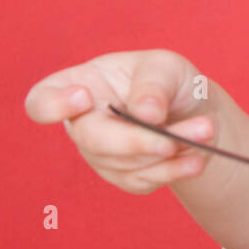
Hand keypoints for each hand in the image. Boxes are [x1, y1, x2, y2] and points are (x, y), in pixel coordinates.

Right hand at [25, 49, 216, 193]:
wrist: (196, 113)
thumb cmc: (170, 81)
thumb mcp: (167, 67)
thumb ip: (154, 85)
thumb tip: (145, 114)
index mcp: (80, 84)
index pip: (42, 100)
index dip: (52, 105)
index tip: (83, 97)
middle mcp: (83, 124)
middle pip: (93, 140)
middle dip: (138, 140)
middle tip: (173, 137)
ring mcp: (101, 155)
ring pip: (126, 163)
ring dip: (170, 152)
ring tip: (206, 130)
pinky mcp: (125, 177)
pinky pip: (144, 180)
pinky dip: (175, 169)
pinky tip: (197, 158)